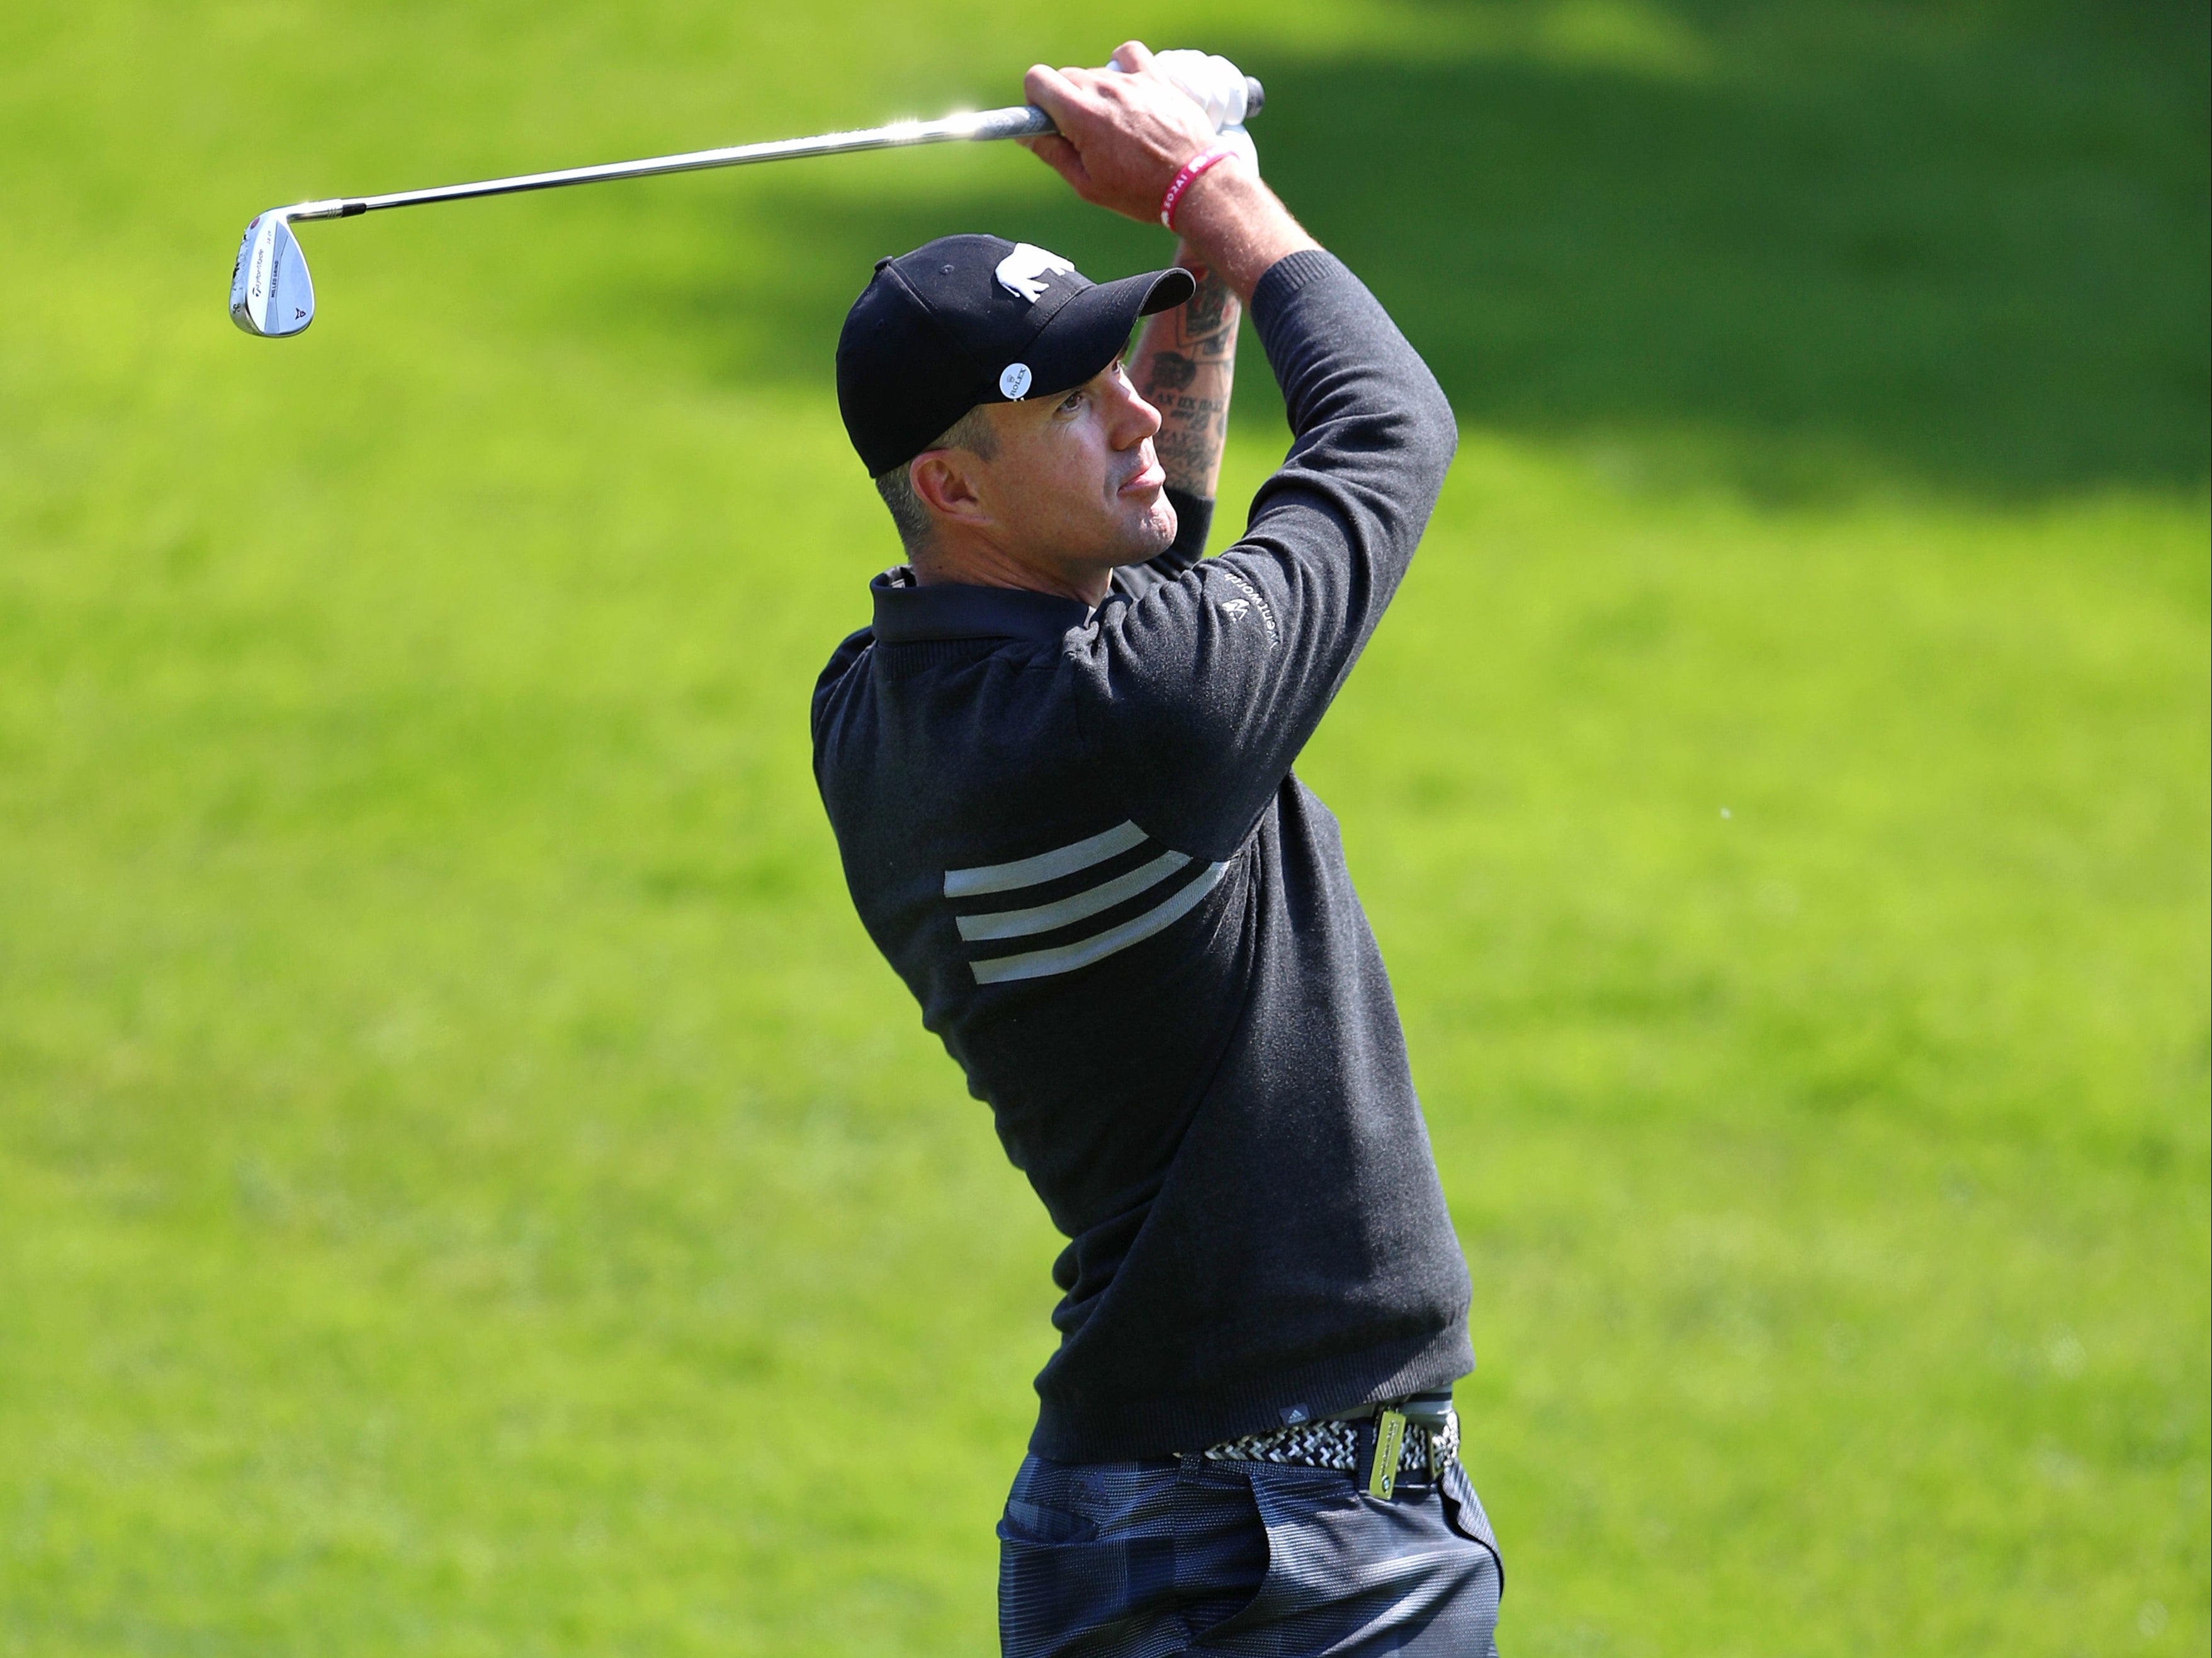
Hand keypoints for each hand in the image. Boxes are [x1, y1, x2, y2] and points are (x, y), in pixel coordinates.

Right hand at [1021, 42, 1220, 223]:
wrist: (1195, 185)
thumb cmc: (1141, 192)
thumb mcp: (1088, 185)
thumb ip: (1053, 154)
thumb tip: (1026, 136)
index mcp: (1082, 115)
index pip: (1037, 79)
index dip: (1036, 99)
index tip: (1048, 120)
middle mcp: (1104, 89)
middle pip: (1065, 77)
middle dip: (1066, 102)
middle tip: (1085, 135)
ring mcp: (1132, 80)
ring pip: (1095, 72)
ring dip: (1095, 93)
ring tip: (1116, 126)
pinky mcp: (1156, 77)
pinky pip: (1128, 54)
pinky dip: (1121, 66)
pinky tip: (1127, 89)